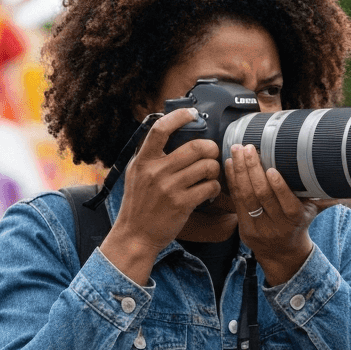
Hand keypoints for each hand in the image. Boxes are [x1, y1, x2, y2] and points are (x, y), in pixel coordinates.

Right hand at [100, 108, 221, 284]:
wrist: (135, 236)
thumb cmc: (138, 205)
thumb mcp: (136, 174)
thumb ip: (150, 156)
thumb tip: (167, 133)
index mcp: (143, 161)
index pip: (160, 129)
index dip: (178, 117)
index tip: (191, 114)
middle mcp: (155, 171)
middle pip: (195, 147)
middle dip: (210, 147)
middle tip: (212, 152)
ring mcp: (169, 188)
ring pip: (206, 166)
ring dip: (215, 168)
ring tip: (211, 174)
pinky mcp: (181, 204)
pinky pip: (209, 187)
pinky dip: (214, 187)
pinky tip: (209, 190)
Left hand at [226, 144, 334, 285]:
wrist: (282, 253)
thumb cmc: (299, 224)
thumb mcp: (313, 211)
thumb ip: (325, 196)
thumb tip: (346, 180)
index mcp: (295, 219)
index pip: (286, 202)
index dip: (277, 186)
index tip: (271, 168)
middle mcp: (276, 225)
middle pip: (262, 196)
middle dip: (253, 170)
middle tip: (248, 148)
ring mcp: (257, 228)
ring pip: (246, 197)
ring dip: (240, 172)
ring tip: (237, 151)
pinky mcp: (243, 228)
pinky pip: (236, 202)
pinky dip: (233, 181)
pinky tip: (230, 164)